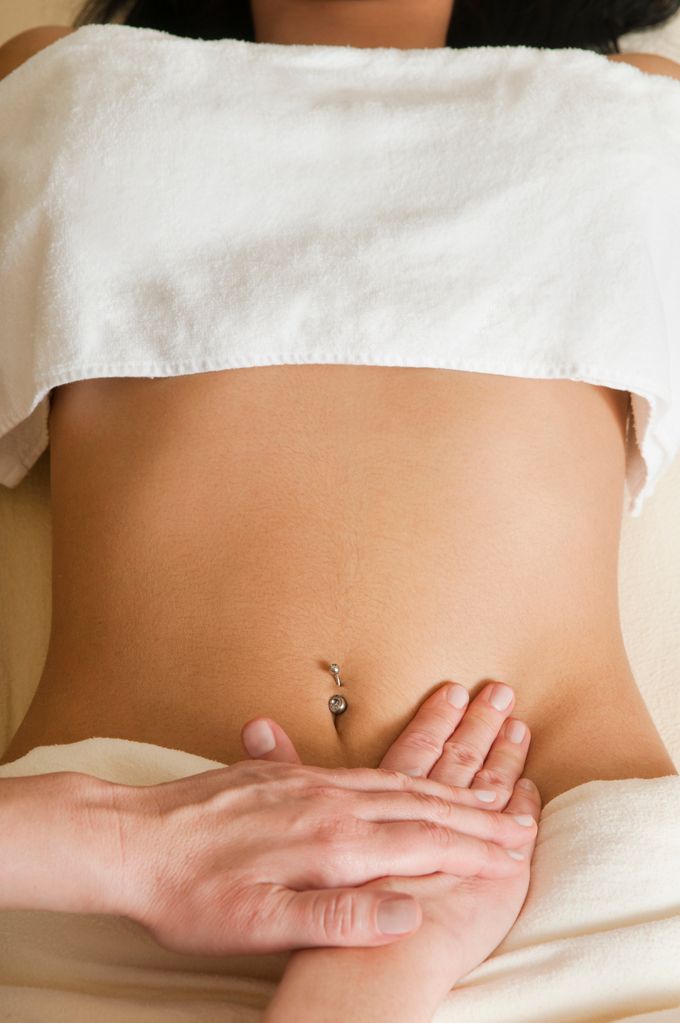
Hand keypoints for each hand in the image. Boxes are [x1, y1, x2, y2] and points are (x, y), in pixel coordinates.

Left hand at [108, 738, 532, 956]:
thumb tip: (406, 908)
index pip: (420, 842)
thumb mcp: (258, 922)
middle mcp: (327, 802)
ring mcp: (307, 782)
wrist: (130, 838)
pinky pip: (365, 772)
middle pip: (419, 806)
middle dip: (474, 816)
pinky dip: (405, 776)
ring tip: (484, 795)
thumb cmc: (190, 893)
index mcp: (328, 841)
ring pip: (395, 783)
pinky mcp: (287, 773)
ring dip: (447, 791)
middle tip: (520, 821)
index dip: (473, 848)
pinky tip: (411, 779)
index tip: (517, 849)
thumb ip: (336, 914)